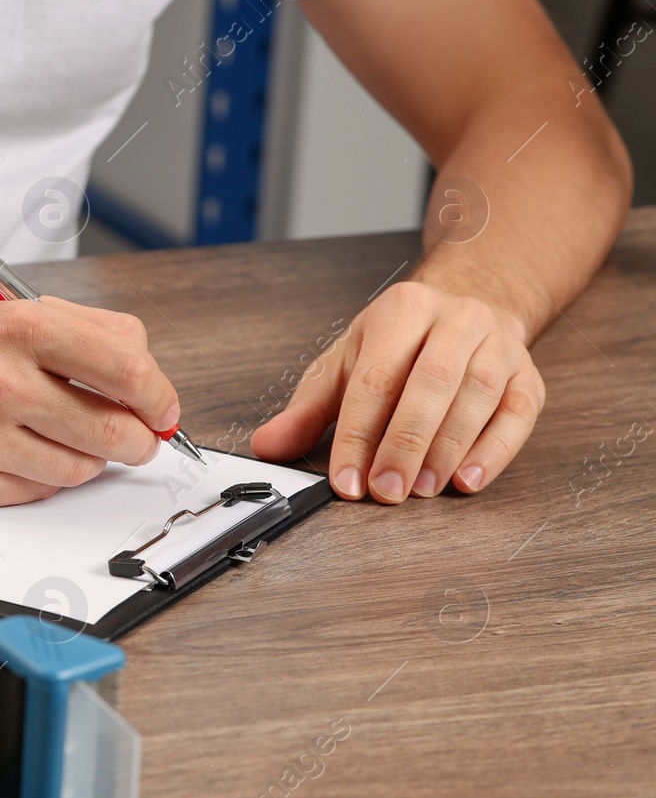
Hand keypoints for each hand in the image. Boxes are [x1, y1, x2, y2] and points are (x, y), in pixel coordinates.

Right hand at [0, 298, 179, 506]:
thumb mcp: (9, 313)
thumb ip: (86, 332)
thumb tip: (147, 376)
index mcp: (20, 329)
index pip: (126, 368)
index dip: (159, 395)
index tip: (163, 408)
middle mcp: (1, 381)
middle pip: (114, 430)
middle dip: (139, 440)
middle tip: (136, 438)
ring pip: (81, 468)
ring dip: (86, 458)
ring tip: (59, 435)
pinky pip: (40, 491)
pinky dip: (44, 476)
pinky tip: (21, 451)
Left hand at [251, 282, 543, 502]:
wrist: (469, 306)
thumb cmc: (401, 343)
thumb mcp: (347, 363)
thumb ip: (307, 409)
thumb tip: (268, 445)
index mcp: (402, 311)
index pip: (376, 378)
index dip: (359, 434)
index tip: (347, 480)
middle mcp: (456, 320)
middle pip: (430, 383)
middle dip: (405, 444)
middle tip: (387, 491)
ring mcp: (499, 345)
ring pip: (477, 396)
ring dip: (447, 450)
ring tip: (422, 489)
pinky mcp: (529, 376)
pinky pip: (518, 414)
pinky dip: (494, 451)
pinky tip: (467, 480)